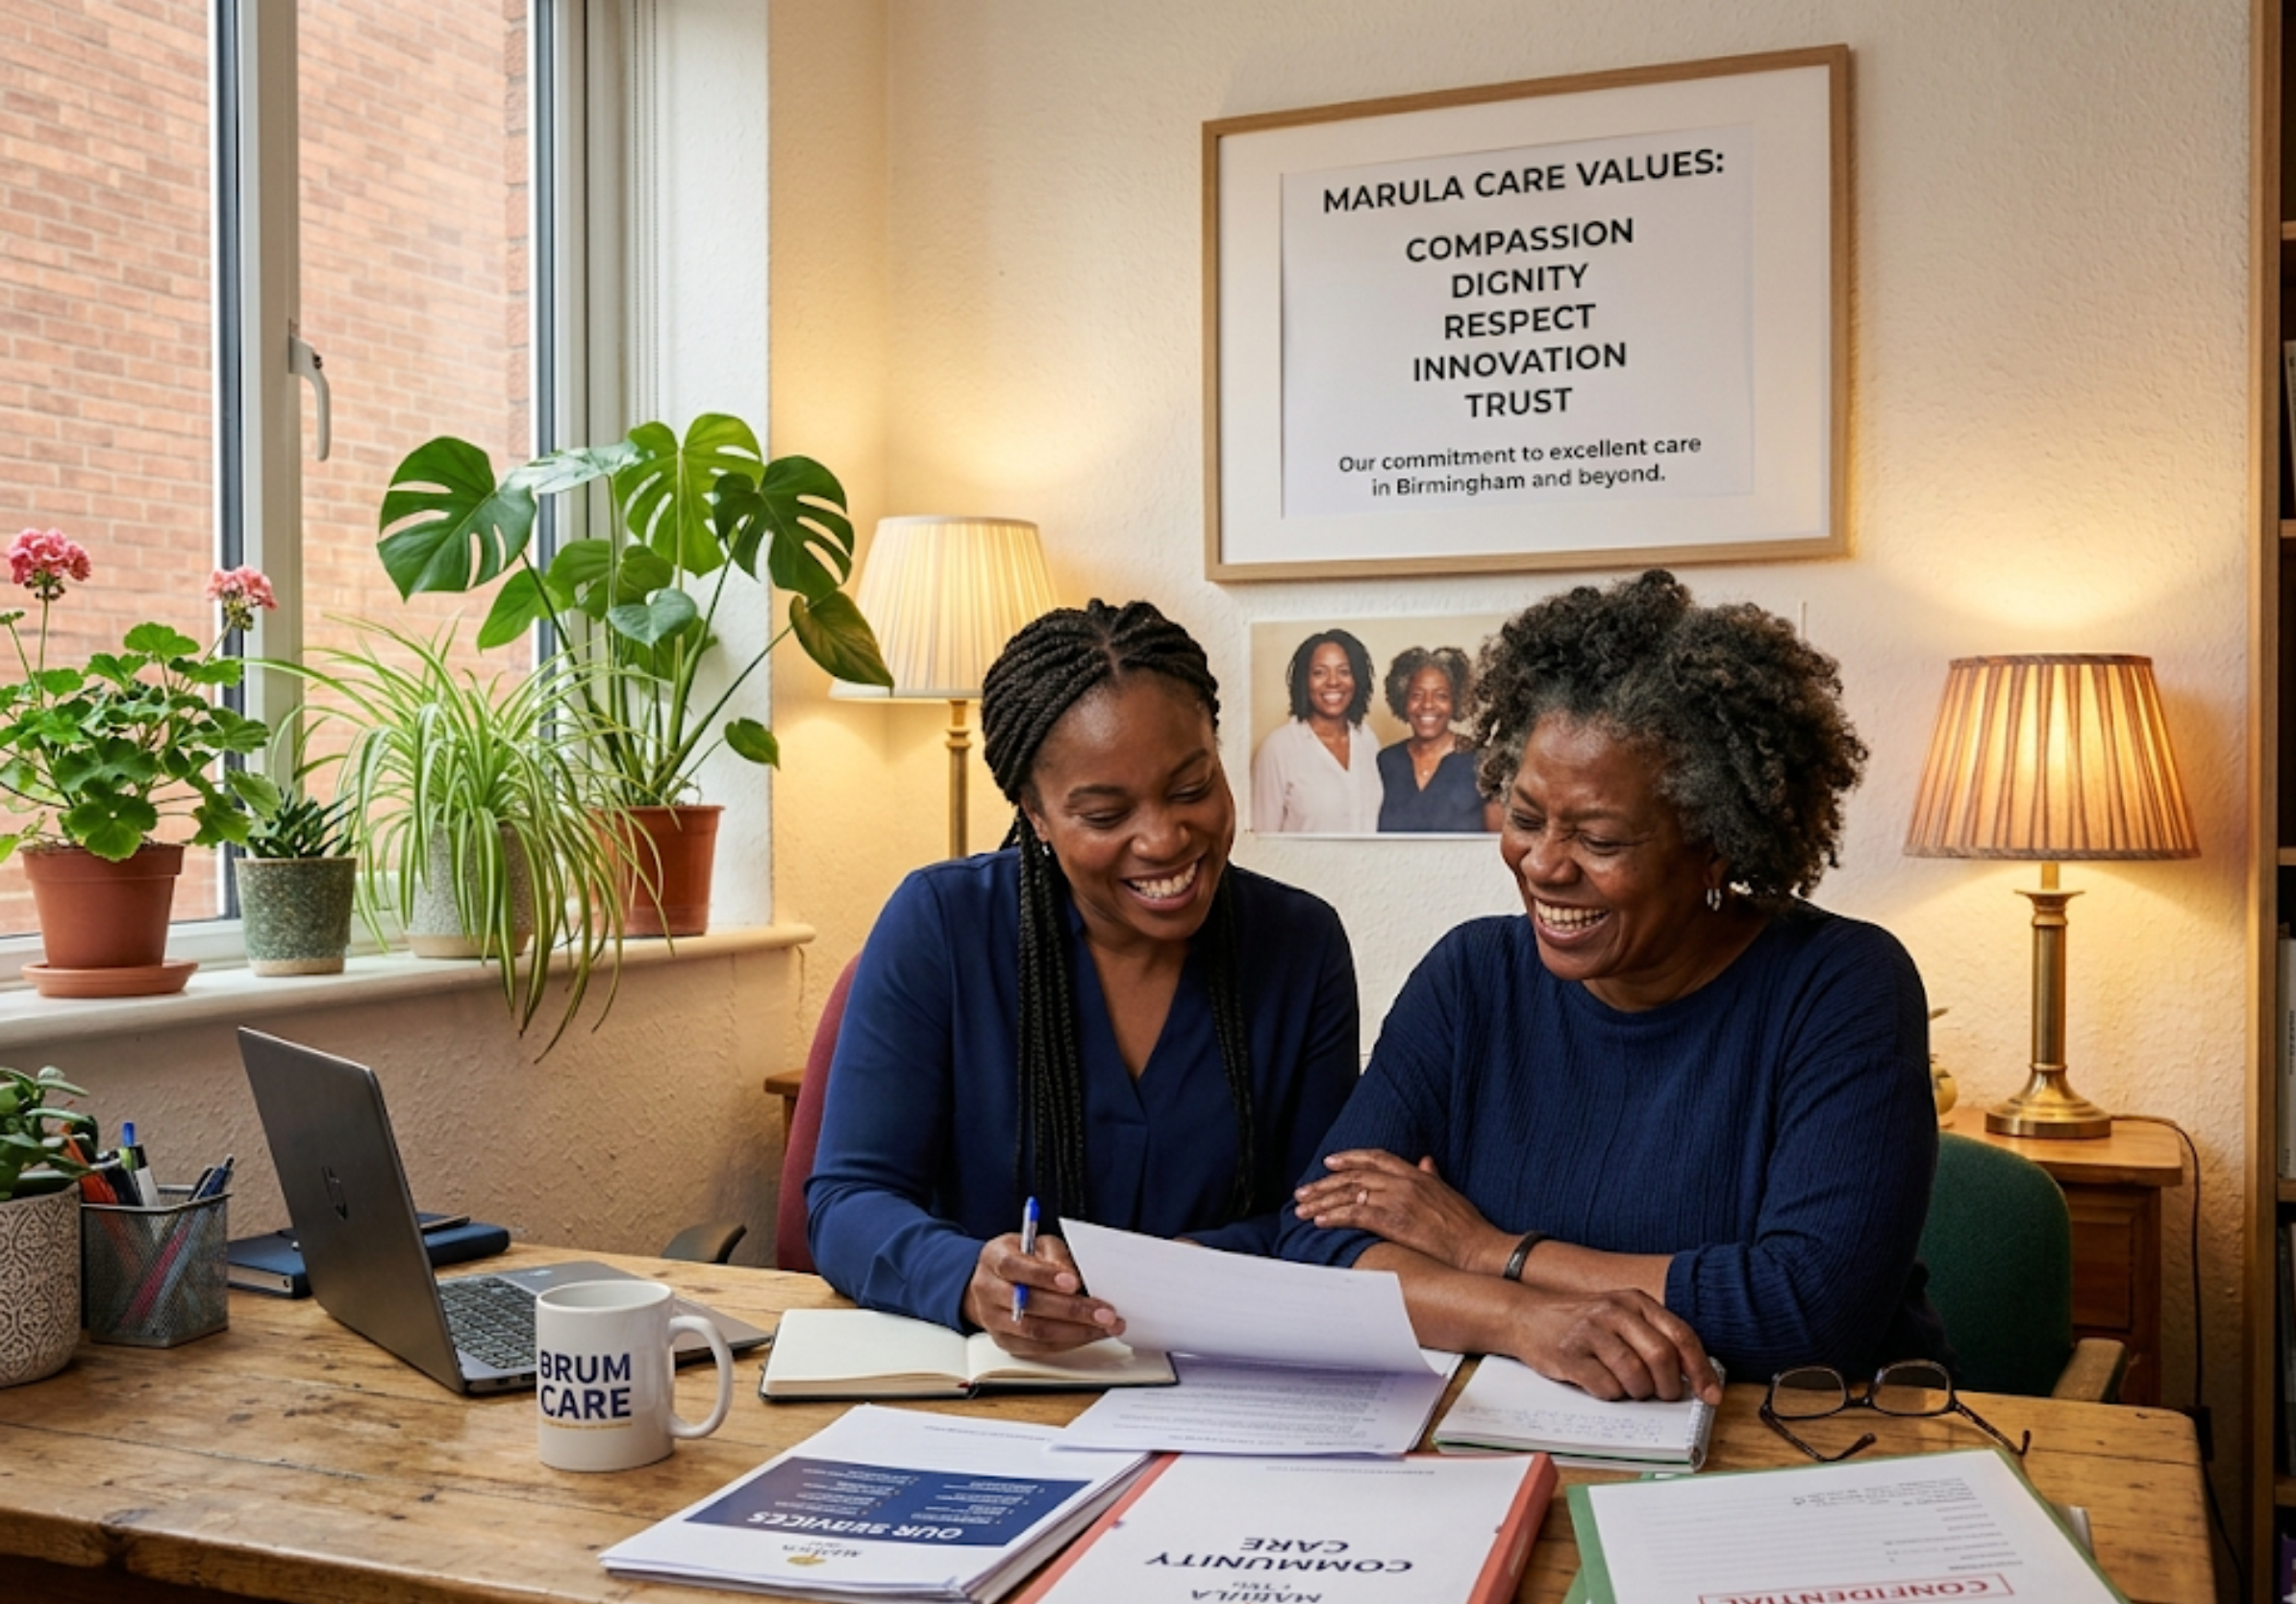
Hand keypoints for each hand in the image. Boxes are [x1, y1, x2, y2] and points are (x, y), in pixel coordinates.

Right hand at [961, 1233, 1123, 1355]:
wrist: (998, 1281)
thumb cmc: (1024, 1258)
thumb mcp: (1039, 1244)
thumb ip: (1056, 1256)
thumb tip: (1074, 1277)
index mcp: (994, 1258)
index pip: (1014, 1266)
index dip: (1043, 1275)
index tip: (1073, 1282)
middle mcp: (988, 1290)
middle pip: (1027, 1305)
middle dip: (1071, 1309)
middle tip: (1104, 1311)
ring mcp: (994, 1320)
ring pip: (1035, 1331)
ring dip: (1076, 1331)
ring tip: (1105, 1326)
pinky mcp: (1006, 1342)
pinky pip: (1039, 1347)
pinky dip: (1069, 1341)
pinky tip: (1091, 1333)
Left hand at [1293, 1149, 1508, 1272]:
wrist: (1478, 1248)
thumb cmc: (1467, 1226)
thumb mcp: (1449, 1192)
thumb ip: (1431, 1176)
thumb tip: (1425, 1160)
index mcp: (1416, 1174)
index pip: (1376, 1158)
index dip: (1350, 1158)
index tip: (1329, 1162)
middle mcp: (1404, 1182)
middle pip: (1354, 1175)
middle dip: (1325, 1183)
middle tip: (1303, 1191)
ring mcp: (1398, 1200)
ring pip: (1349, 1194)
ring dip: (1322, 1201)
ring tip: (1302, 1208)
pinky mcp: (1393, 1221)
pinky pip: (1355, 1214)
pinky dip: (1334, 1217)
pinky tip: (1319, 1221)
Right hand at [1504, 1285, 1721, 1404]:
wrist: (1526, 1315)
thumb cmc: (1582, 1322)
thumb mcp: (1620, 1316)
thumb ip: (1654, 1336)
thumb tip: (1693, 1376)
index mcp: (1635, 1301)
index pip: (1681, 1335)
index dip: (1701, 1369)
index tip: (1711, 1395)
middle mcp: (1614, 1312)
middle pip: (1661, 1358)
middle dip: (1668, 1387)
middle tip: (1660, 1394)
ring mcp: (1590, 1332)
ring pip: (1635, 1377)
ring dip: (1637, 1392)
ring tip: (1626, 1387)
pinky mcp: (1569, 1354)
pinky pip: (1605, 1388)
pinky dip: (1610, 1395)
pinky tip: (1601, 1384)